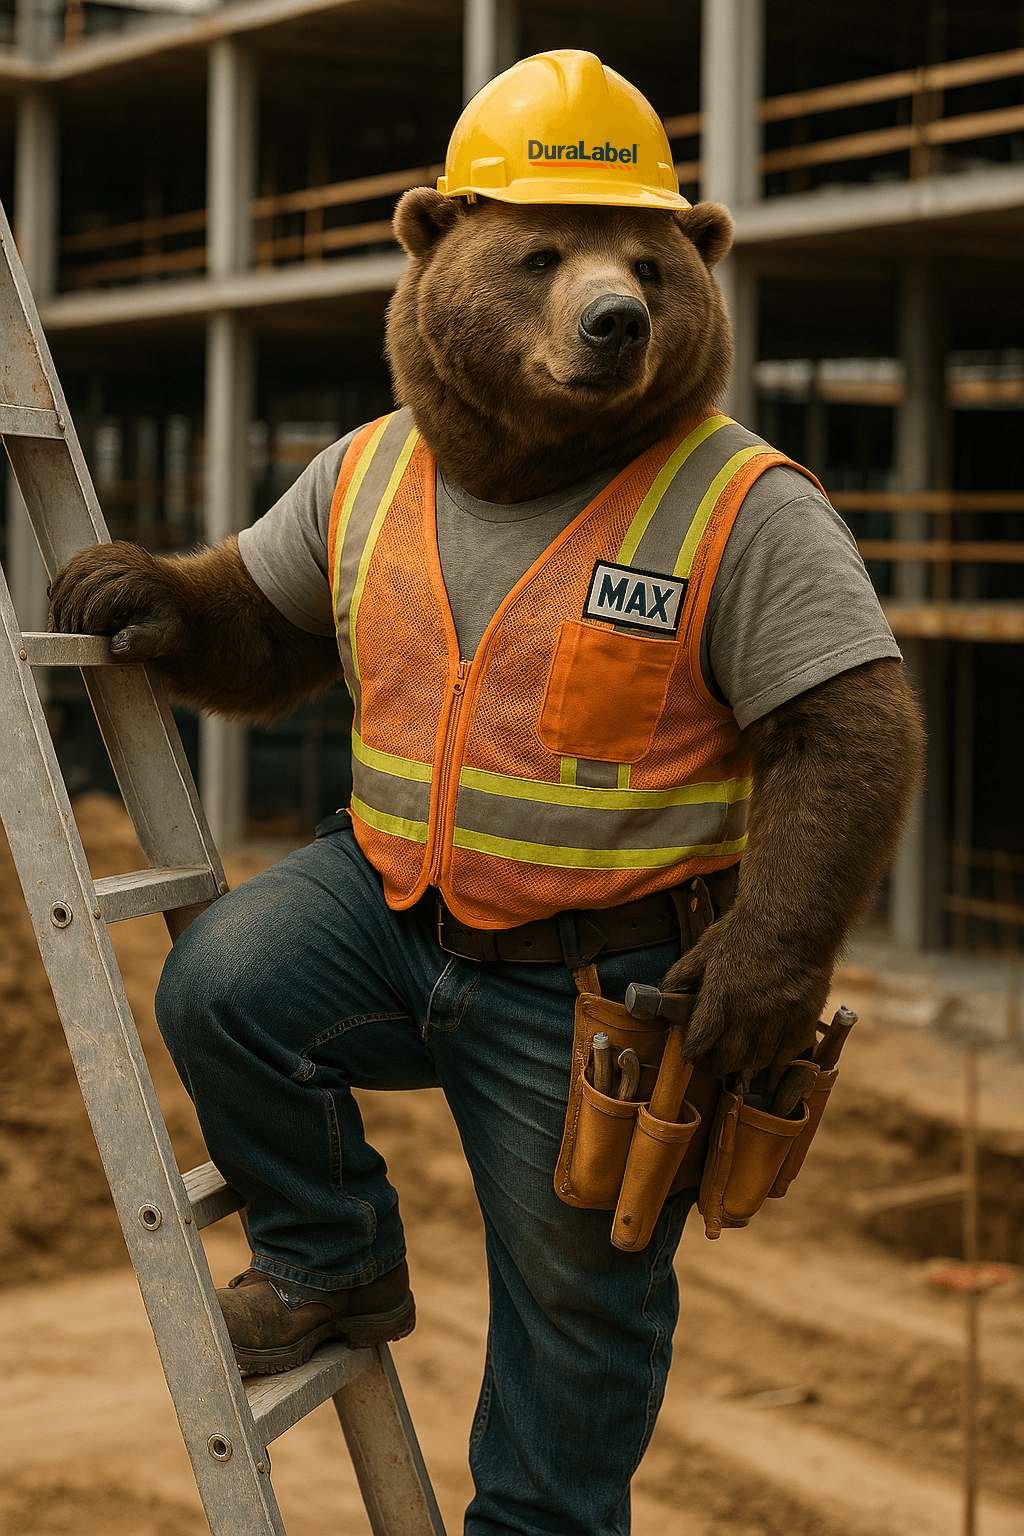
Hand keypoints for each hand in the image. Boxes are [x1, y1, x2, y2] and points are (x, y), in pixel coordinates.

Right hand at [48, 542, 187, 661]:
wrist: (176, 596)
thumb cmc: (170, 620)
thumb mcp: (164, 636)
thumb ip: (142, 643)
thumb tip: (115, 646)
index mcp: (139, 580)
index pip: (99, 602)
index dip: (88, 624)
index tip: (85, 639)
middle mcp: (123, 560)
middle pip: (80, 588)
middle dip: (70, 615)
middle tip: (67, 636)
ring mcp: (108, 553)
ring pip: (70, 577)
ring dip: (61, 604)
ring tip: (63, 627)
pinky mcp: (97, 552)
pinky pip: (68, 570)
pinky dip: (60, 591)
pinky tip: (63, 610)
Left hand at [661, 909, 825, 1082]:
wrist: (795, 919)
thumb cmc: (748, 930)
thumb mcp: (706, 948)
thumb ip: (684, 974)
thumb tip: (665, 994)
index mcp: (720, 996)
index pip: (699, 1043)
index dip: (692, 1053)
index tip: (691, 1054)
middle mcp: (748, 1014)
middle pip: (727, 1060)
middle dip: (715, 1065)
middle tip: (711, 1062)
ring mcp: (778, 1019)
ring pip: (757, 1062)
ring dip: (745, 1065)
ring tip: (739, 1059)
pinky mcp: (804, 1020)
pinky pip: (789, 1055)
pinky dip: (777, 1060)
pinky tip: (770, 1057)